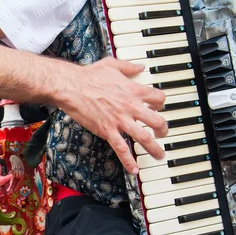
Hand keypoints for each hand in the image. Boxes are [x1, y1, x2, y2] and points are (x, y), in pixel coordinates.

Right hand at [61, 57, 166, 174]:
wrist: (72, 87)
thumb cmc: (89, 75)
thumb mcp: (112, 64)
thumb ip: (128, 66)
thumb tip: (139, 66)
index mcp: (134, 90)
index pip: (158, 98)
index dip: (161, 103)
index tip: (158, 107)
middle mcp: (131, 106)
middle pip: (157, 120)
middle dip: (163, 129)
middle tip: (163, 134)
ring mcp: (120, 120)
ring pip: (144, 137)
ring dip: (154, 148)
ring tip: (159, 155)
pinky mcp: (108, 131)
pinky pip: (122, 149)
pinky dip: (129, 161)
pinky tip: (134, 170)